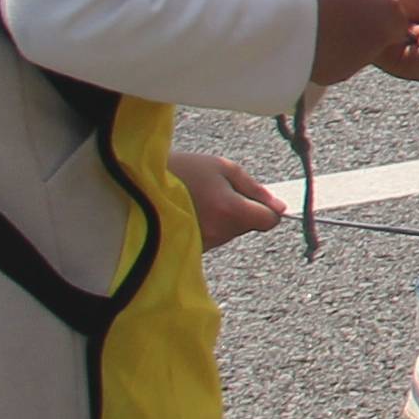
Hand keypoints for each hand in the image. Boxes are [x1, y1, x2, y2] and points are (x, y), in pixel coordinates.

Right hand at [165, 140, 288, 250]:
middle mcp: (219, 232)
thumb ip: (254, 188)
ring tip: (200, 199)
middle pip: (248, 226)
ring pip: (229, 232)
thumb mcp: (222, 168)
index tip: (258, 199)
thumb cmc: (181, 170)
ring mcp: (203, 244)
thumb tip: (280, 207)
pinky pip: (212, 237)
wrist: (138, 184)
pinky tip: (191, 210)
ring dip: (224, 218)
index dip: (268, 209)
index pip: (269, 221)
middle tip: (218, 191)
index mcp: (230, 210)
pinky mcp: (190, 249)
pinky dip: (208, 225)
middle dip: (242, 210)